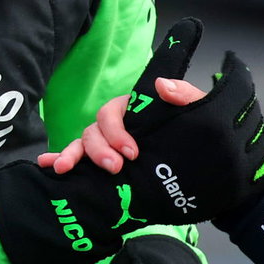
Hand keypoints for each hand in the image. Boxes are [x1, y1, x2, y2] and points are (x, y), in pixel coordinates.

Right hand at [37, 78, 206, 174]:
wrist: (215, 177)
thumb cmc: (206, 138)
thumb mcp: (201, 114)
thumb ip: (185, 96)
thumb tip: (161, 86)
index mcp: (137, 111)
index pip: (114, 112)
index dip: (117, 131)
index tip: (132, 153)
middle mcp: (120, 127)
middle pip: (95, 129)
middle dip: (99, 149)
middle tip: (115, 168)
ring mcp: (112, 147)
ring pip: (84, 143)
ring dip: (74, 154)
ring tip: (65, 170)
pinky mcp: (108, 170)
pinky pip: (78, 159)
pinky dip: (60, 159)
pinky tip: (48, 166)